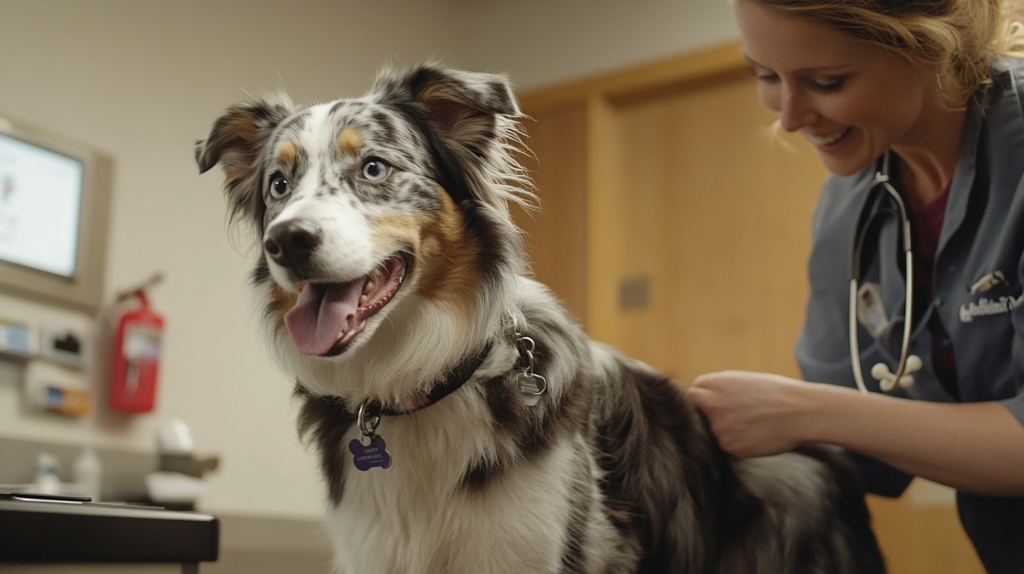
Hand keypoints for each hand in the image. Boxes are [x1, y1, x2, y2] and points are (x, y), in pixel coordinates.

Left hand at [688, 371, 817, 457]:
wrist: (801, 412)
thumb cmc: (775, 393)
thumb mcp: (742, 380)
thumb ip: (717, 389)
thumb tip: (698, 399)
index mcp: (714, 384)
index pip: (693, 394)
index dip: (703, 400)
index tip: (715, 405)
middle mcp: (711, 404)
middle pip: (695, 413)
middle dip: (706, 415)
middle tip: (729, 418)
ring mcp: (718, 427)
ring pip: (711, 432)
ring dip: (723, 430)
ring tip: (750, 424)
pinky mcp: (729, 446)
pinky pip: (726, 445)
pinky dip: (737, 443)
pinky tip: (755, 435)